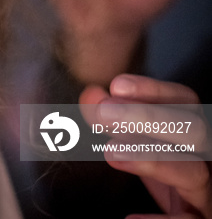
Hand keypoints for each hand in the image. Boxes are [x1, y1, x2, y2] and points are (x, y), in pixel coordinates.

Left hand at [80, 74, 211, 217]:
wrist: (183, 215)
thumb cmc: (161, 171)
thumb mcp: (136, 142)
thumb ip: (110, 118)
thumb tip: (90, 96)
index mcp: (193, 132)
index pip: (185, 101)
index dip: (154, 90)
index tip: (116, 86)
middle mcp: (208, 158)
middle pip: (194, 130)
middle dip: (148, 117)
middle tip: (104, 112)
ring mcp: (207, 193)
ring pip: (193, 172)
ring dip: (152, 158)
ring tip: (111, 152)